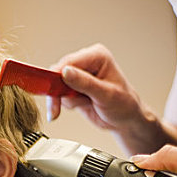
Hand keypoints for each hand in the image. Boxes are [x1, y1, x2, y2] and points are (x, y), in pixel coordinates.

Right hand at [47, 43, 165, 154]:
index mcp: (97, 56)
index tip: (51, 89)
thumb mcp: (106, 94)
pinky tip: (80, 105)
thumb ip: (85, 83)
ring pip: (55, 85)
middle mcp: (86, 63)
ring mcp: (78, 75)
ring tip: (82, 104)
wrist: (125, 119)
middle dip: (58, 92)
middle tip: (58, 107)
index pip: (69, 62)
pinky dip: (63, 104)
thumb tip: (65, 72)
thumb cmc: (124, 104)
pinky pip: (58, 94)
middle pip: (57, 72)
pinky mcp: (72, 87)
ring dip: (62, 99)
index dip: (57, 75)